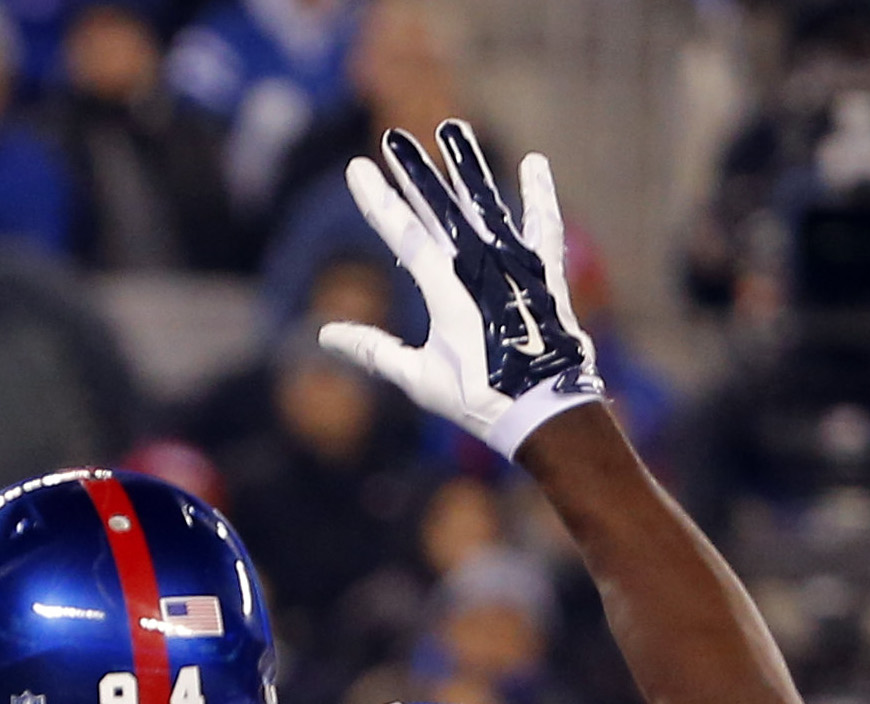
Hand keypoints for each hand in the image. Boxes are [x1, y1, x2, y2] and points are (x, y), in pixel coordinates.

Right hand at [318, 122, 605, 459]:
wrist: (544, 407)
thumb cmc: (477, 398)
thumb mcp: (419, 378)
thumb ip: (375, 350)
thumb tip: (325, 335)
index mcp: (447, 291)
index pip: (405, 234)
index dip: (379, 200)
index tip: (358, 168)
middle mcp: (482, 267)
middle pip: (441, 209)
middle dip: (415, 173)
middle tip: (394, 139)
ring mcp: (516, 264)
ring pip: (487, 205)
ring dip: (467, 167)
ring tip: (453, 130)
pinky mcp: (544, 271)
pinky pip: (542, 224)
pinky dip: (538, 195)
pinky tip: (533, 164)